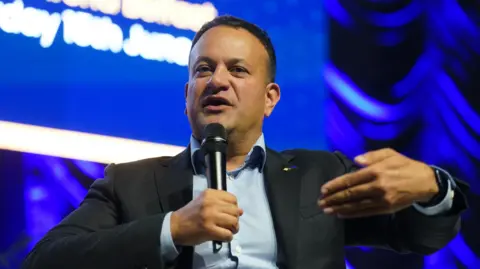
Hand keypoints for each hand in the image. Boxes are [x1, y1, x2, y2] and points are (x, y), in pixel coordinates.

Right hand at [170, 189, 242, 245]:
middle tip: (229, 224)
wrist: (175, 226)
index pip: (233, 199)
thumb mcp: (204, 201)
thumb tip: (241, 210)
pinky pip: (228, 234)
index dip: (234, 207)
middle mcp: (211, 203)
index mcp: (210, 194)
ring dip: (233, 228)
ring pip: (234, 222)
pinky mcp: (209, 230)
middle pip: (235, 210)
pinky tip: (222, 237)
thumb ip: (220, 203)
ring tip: (227, 230)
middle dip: (235, 219)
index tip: (228, 213)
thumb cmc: (191, 214)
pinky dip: (228, 237)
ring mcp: (210, 216)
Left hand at [318, 148, 438, 217]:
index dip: (335, 185)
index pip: (351, 179)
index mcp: (376, 171)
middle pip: (350, 193)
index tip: (323, 189)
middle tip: (320, 202)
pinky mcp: (386, 208)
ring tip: (327, 210)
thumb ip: (371, 156)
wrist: (426, 182)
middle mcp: (377, 186)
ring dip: (340, 208)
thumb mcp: (390, 153)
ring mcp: (382, 199)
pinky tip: (342, 214)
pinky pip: (366, 212)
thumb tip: (355, 160)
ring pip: (356, 205)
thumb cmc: (405, 165)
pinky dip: (352, 214)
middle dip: (334, 198)